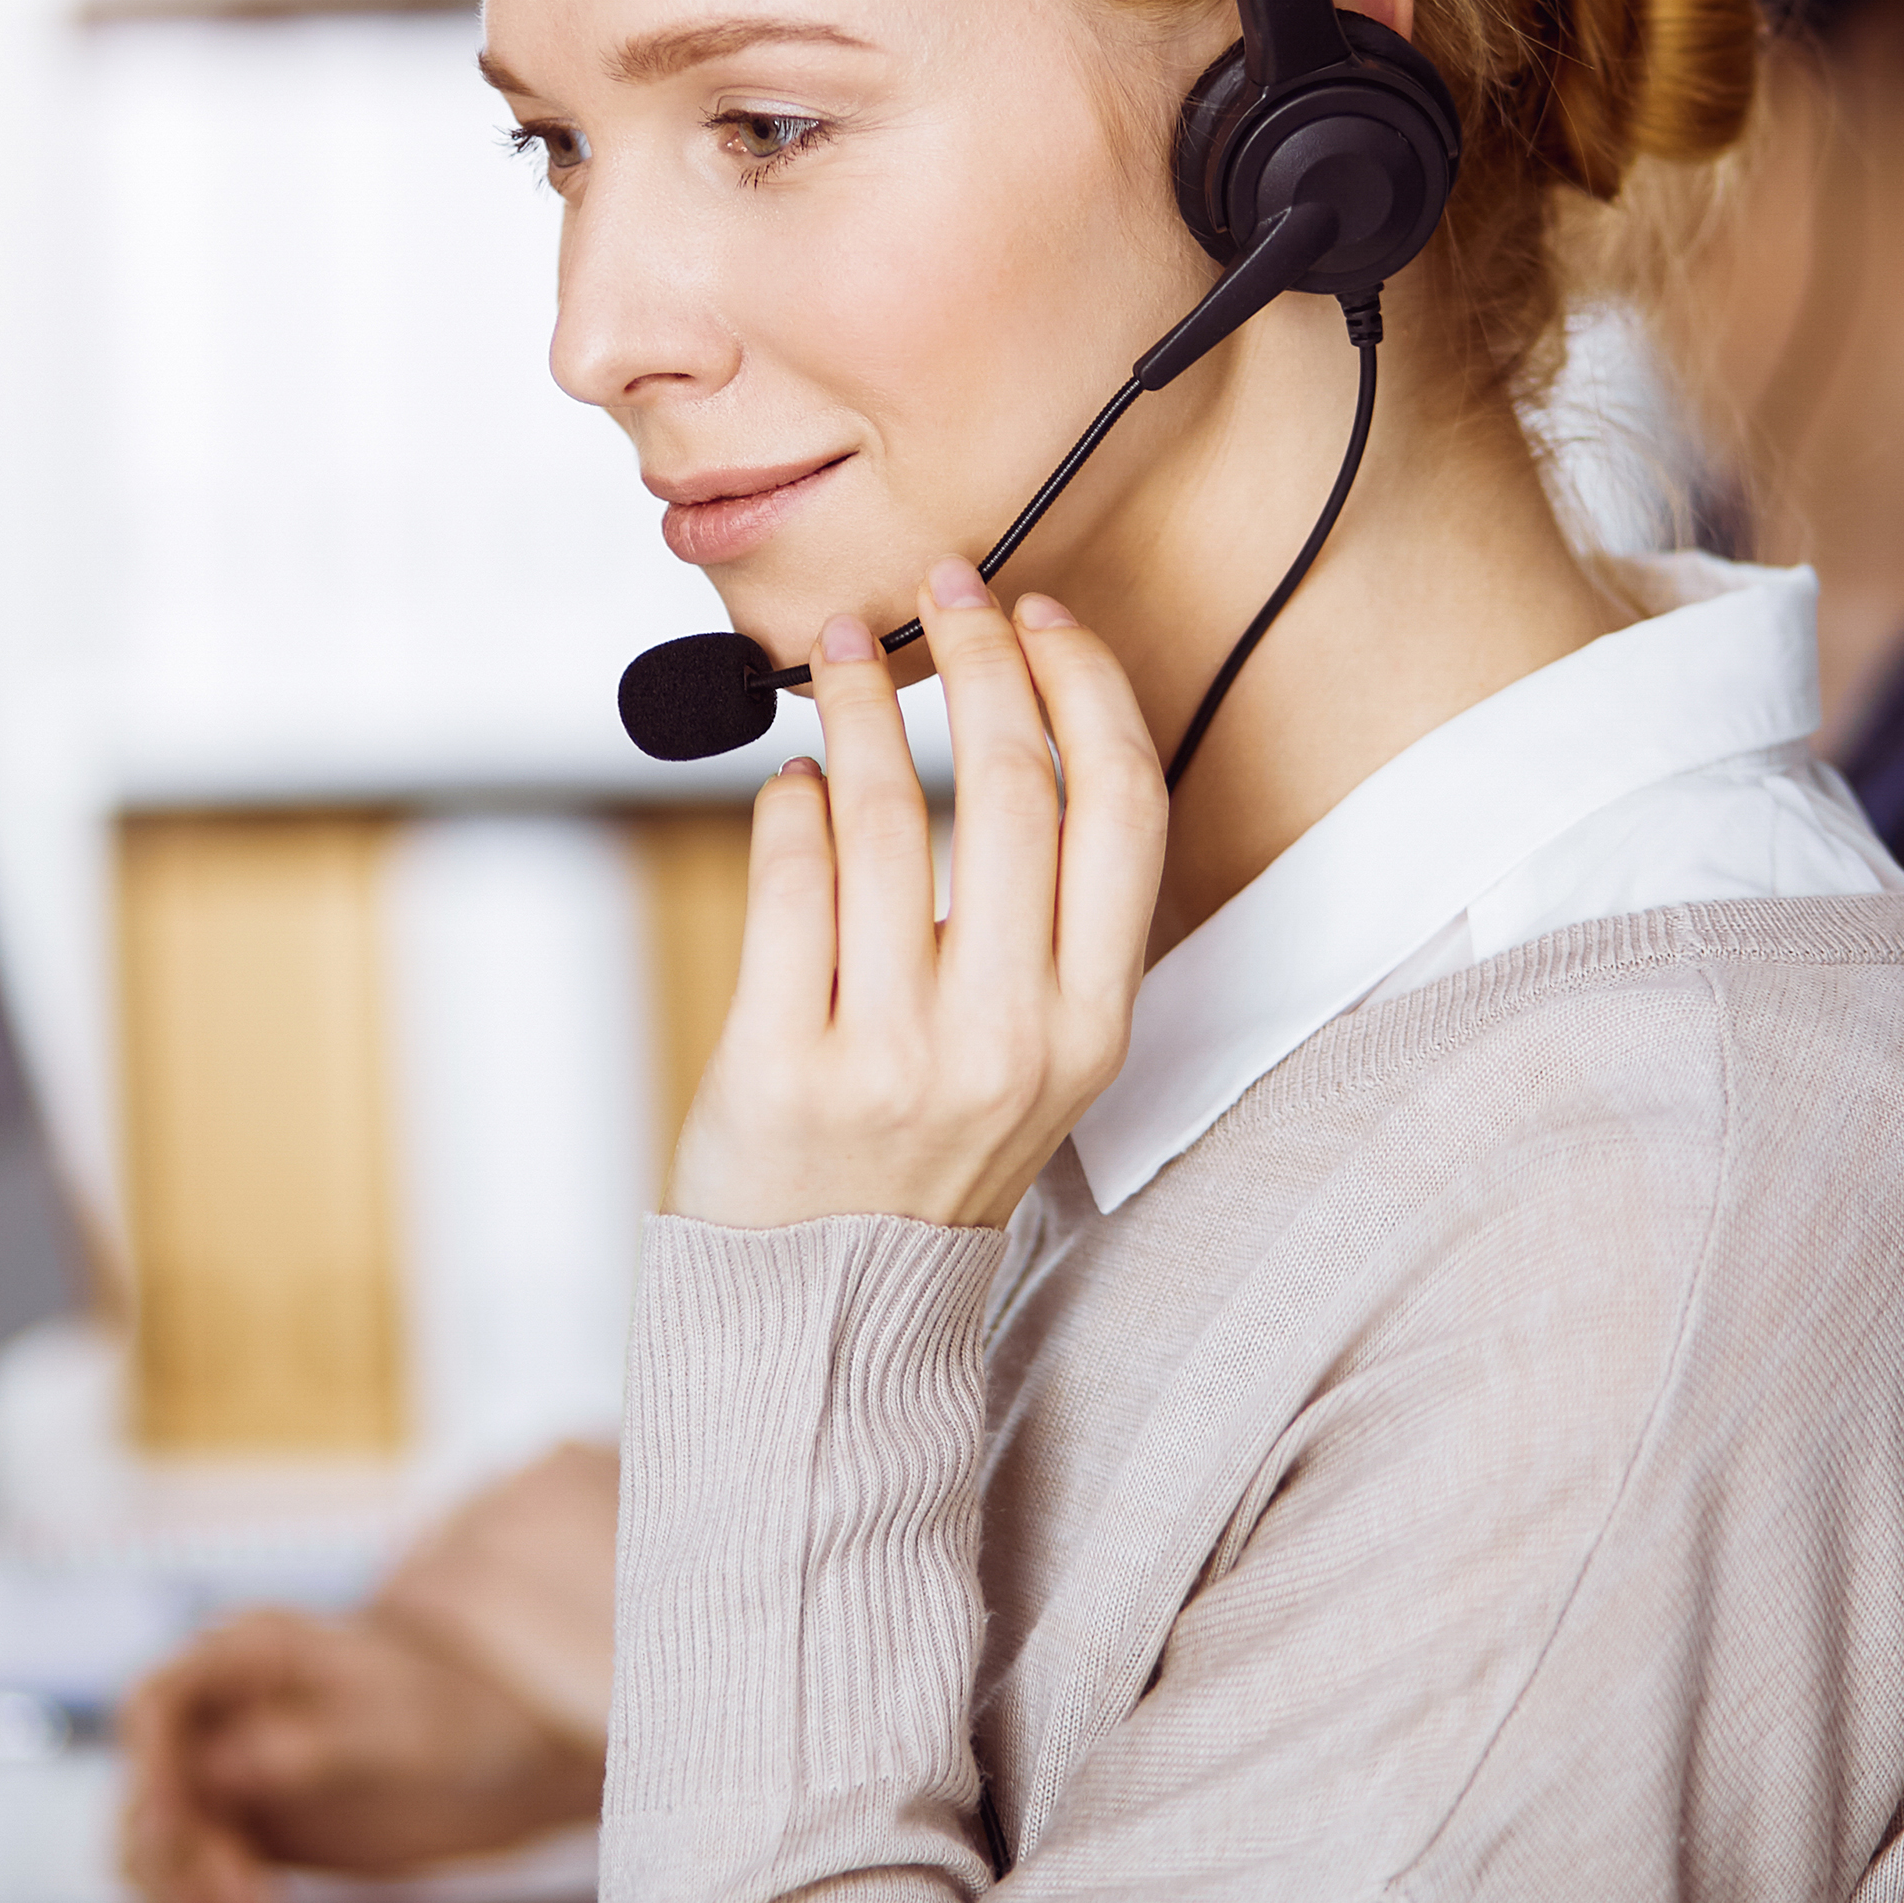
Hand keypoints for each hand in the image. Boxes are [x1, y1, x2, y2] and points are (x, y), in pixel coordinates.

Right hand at [117, 1604, 602, 1902]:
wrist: (497, 1755)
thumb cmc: (453, 1716)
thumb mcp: (392, 1726)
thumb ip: (306, 1742)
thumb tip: (218, 1766)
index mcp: (251, 1651)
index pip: (154, 1702)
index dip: (148, 1769)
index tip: (174, 1830)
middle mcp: (224, 1703)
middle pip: (150, 1778)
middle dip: (178, 1846)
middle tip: (237, 1902)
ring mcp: (228, 1762)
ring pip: (158, 1828)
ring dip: (182, 1878)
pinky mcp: (243, 1818)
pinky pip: (188, 1859)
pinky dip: (199, 1891)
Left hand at [666, 561, 1165, 1230]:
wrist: (826, 1310)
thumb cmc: (925, 1155)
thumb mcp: (1036, 1058)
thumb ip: (1045, 923)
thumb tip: (1016, 721)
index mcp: (1092, 1025)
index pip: (1121, 811)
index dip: (1085, 686)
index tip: (1040, 614)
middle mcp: (1009, 1038)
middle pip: (1011, 787)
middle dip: (975, 657)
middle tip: (939, 592)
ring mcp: (894, 1056)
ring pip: (883, 817)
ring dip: (856, 707)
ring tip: (836, 655)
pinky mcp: (782, 1068)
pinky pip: (788, 883)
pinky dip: (785, 806)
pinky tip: (789, 782)